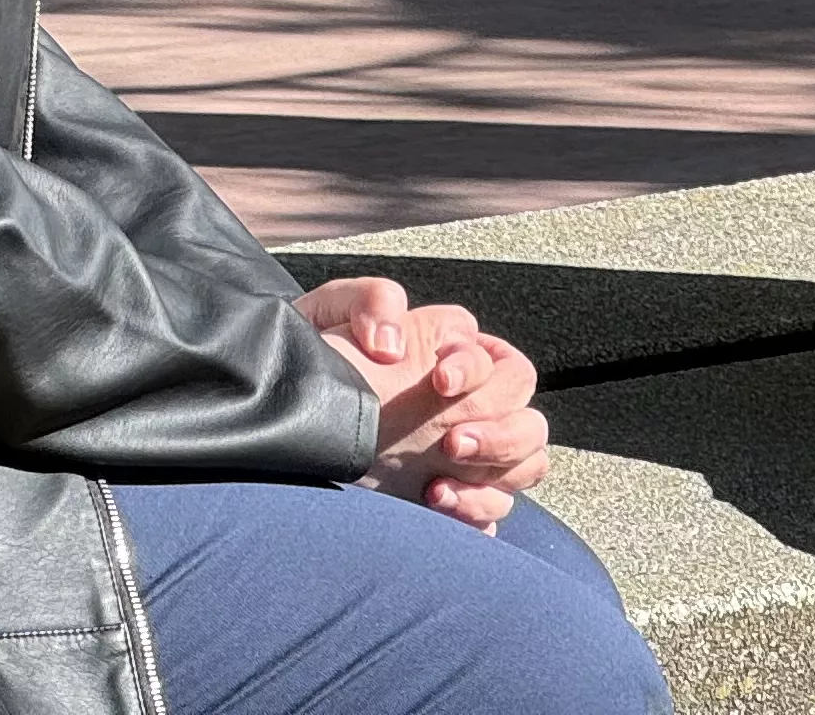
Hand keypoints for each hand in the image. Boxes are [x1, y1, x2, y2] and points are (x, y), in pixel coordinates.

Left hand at [298, 280, 550, 529]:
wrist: (285, 413)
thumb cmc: (314, 356)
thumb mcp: (332, 310)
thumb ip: (370, 300)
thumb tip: (393, 340)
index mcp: (454, 357)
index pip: (503, 363)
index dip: (477, 370)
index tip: (440, 381)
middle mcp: (469, 407)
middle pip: (528, 420)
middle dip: (500, 433)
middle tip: (450, 443)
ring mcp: (463, 456)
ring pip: (526, 466)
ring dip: (495, 478)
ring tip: (438, 488)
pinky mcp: (448, 496)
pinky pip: (494, 511)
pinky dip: (477, 513)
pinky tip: (435, 507)